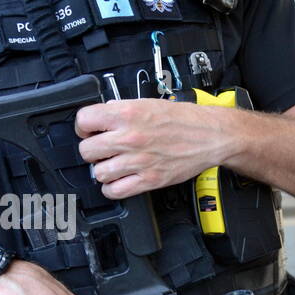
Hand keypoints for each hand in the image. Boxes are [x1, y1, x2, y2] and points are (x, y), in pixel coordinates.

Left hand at [76, 99, 228, 199]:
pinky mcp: (150, 180)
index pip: (83, 121)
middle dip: (92, 150)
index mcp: (127, 114)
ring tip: (113, 165)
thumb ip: (122, 111)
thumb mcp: (147, 103)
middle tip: (102, 149)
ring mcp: (139, 161)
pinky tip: (119, 181)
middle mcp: (130, 137)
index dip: (84, 127)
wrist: (211, 135)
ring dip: (103, 170)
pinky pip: (116, 191)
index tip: (90, 131)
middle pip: (87, 150)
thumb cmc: (185, 120)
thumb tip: (102, 119)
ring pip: (99, 173)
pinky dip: (112, 188)